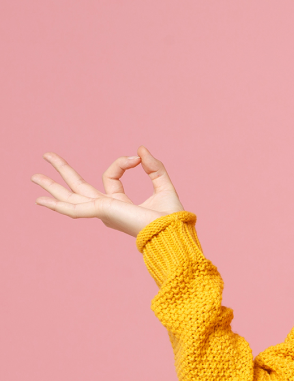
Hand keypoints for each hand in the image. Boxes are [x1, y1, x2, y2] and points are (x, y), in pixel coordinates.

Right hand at [31, 146, 184, 236]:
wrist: (172, 230)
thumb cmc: (171, 215)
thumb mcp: (162, 184)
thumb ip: (153, 166)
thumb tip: (140, 150)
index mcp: (119, 203)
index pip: (111, 176)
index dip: (122, 163)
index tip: (136, 159)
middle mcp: (107, 208)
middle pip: (78, 187)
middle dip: (62, 171)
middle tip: (46, 155)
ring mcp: (101, 211)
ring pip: (70, 196)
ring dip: (51, 185)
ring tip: (33, 176)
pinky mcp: (100, 211)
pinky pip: (74, 208)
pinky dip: (56, 204)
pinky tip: (40, 200)